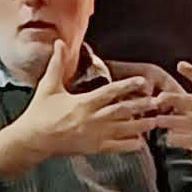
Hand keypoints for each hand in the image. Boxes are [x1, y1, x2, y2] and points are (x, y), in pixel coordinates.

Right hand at [0, 36, 171, 177]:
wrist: (33, 140)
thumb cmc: (40, 113)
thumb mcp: (48, 86)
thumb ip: (56, 64)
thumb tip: (58, 42)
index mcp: (83, 102)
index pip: (110, 92)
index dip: (128, 85)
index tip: (143, 81)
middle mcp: (92, 119)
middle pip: (123, 111)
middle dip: (142, 106)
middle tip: (159, 101)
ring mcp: (94, 135)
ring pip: (123, 130)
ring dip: (141, 125)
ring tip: (157, 121)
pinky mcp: (93, 148)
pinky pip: (116, 147)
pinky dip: (130, 145)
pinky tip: (142, 142)